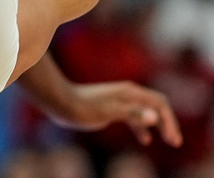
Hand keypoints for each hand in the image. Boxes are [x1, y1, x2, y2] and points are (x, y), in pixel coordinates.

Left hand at [57, 80, 182, 147]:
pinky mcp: (111, 107)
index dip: (169, 120)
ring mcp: (120, 100)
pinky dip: (142, 127)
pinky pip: (134, 117)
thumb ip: (131, 113)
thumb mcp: (108, 111)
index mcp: (130, 92)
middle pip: (156, 106)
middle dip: (168, 122)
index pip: (159, 103)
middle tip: (174, 142)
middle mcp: (127, 93)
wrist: (60, 102)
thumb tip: (153, 117)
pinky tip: (145, 140)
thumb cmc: (83, 107)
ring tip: (167, 141)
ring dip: (158, 126)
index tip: (171, 139)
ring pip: (146, 112)